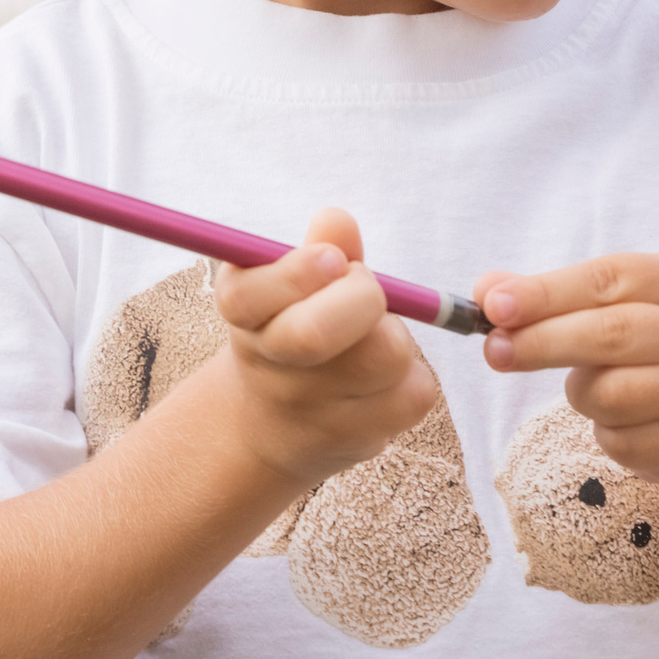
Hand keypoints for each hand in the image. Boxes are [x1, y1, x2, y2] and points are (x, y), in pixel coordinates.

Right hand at [211, 208, 438, 486]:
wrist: (272, 426)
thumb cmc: (289, 329)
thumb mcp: (290, 285)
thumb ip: (320, 248)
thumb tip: (336, 221)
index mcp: (244, 313)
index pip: (248, 296)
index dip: (297, 273)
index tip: (331, 260)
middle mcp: (268, 365)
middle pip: (312, 335)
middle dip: (360, 296)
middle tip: (367, 289)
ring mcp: (310, 410)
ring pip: (384, 357)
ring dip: (394, 334)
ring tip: (376, 336)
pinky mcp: (359, 438)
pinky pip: (415, 391)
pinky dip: (413, 376)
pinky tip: (385, 378)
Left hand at [475, 254, 658, 485]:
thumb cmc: (649, 347)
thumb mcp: (614, 307)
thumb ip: (551, 297)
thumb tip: (485, 292)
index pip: (609, 278)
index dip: (547, 292)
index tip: (494, 306)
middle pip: (611, 334)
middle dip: (542, 342)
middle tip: (494, 351)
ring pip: (613, 395)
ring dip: (581, 395)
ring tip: (593, 389)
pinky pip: (624, 442)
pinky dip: (606, 434)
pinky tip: (624, 423)